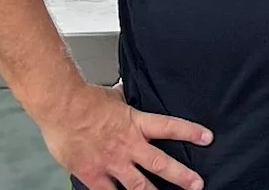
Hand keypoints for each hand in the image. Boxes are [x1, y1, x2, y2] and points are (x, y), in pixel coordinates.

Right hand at [36, 81, 212, 189]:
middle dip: (182, 176)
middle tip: (198, 184)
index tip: (207, 138)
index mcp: (135, 123)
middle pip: (161, 164)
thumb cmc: (84, 99)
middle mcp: (128, 145)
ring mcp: (112, 162)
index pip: (170, 127)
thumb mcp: (112, 96)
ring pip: (139, 186)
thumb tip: (126, 89)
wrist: (61, 106)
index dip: (191, 132)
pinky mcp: (93, 174)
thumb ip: (123, 99)